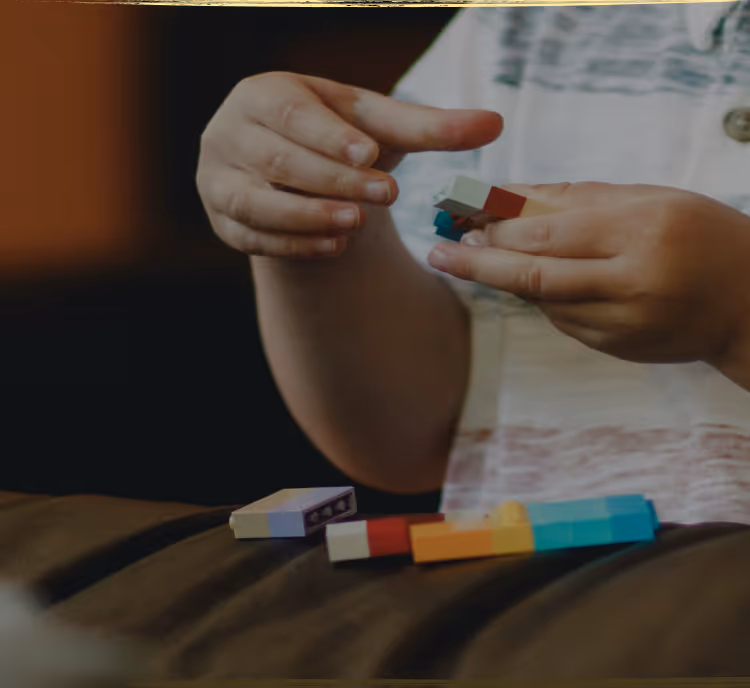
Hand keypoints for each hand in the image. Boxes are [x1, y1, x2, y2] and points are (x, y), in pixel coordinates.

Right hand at [196, 72, 502, 258]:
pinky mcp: (221, 220)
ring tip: (355, 224)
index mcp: (264, 94)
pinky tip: (334, 247)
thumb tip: (496, 122)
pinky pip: (252, 237)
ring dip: (308, 216)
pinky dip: (292, 244)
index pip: (291, 113)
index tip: (372, 155)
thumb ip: (432, 126)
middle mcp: (229, 132)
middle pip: (277, 159)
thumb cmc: (337, 140)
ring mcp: (216, 179)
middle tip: (383, 196)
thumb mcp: (379, 128)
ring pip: (255, 203)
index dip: (329, 136)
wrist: (295, 175)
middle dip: (332, 180)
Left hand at [427, 182, 749, 370]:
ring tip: (480, 257)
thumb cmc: (698, 235)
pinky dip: (541, 299)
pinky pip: (562, 320)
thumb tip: (509, 196)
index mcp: (642, 231)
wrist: (748, 302)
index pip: (549, 233)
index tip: (460, 221)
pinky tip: (538, 280)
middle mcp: (631, 282)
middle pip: (534, 277)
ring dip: (508, 279)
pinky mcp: (616, 348)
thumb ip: (577, 197)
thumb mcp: (648, 199)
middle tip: (439, 253)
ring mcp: (624, 323)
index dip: (498, 230)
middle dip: (479, 264)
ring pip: (543, 302)